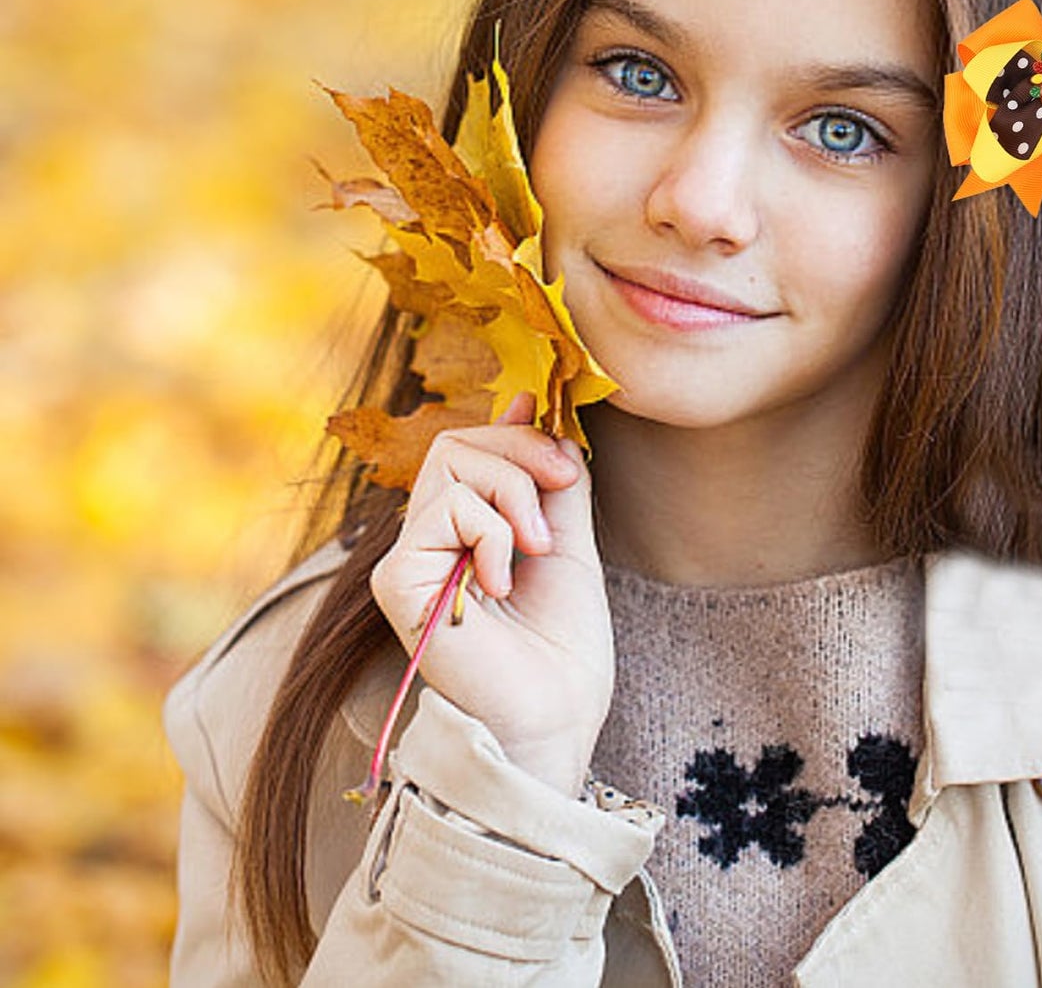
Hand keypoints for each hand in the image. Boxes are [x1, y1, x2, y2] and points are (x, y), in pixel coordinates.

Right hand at [369, 392, 613, 796]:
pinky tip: (499, 583)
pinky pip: (446, 509)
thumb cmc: (563, 647)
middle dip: (523, 451)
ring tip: (533, 551)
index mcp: (469, 529)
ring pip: (455, 464)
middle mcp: (431, 539)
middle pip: (458, 442)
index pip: (470, 444)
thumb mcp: (568, 540)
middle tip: (560, 491)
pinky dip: (491, 534)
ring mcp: (409, 559)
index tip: (558, 433)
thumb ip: (550, 478)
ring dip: (515, 494)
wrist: (554, 718)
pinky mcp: (396, 580)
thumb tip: (534, 401)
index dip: (513, 426)